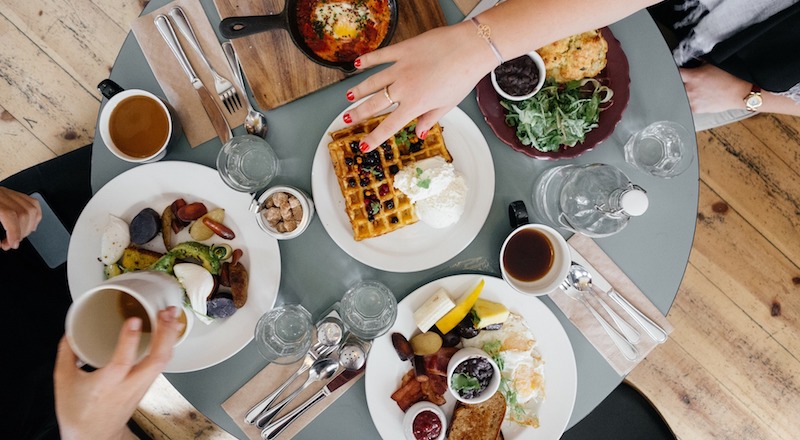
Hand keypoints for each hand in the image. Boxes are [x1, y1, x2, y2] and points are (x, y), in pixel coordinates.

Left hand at [0, 187, 41, 249]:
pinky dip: (35, 217)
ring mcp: (8, 193)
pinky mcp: (13, 194)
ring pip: (32, 208)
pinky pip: (33, 203)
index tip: (13, 244)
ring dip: (30, 226)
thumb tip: (5, 243)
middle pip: (24, 212)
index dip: (15, 231)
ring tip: (20, 236)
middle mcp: (1, 194)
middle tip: (12, 243)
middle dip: (22, 232)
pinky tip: (29, 226)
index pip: (10, 214)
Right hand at [54, 307, 182, 439]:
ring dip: (170, 337)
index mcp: (106, 385)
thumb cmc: (78, 412)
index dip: (129, 340)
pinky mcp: (147, 385)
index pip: (122, 362)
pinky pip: (162, 364)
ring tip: (173, 316)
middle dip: (166, 334)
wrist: (93, 436)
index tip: (134, 320)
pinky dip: (168, 345)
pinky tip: (170, 331)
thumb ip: (67, 353)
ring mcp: (142, 386)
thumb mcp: (63, 381)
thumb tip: (71, 331)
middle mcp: (129, 386)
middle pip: (156, 360)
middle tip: (167, 313)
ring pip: (163, 362)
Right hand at [344, 22, 496, 150]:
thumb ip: (430, 119)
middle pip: (374, 104)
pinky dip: (367, 60)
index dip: (374, 138)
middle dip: (358, 113)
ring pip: (372, 81)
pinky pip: (380, 56)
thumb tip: (419, 133)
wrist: (469, 48)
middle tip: (347, 119)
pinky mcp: (403, 50)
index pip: (389, 126)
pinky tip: (357, 64)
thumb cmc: (463, 77)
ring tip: (348, 97)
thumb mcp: (448, 105)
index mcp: (415, 104)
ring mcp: (400, 68)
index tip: (364, 146)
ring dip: (358, 90)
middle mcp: (403, 88)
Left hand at [679, 64, 751, 113]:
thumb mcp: (713, 65)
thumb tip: (693, 61)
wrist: (739, 93)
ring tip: (694, 91)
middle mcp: (690, 89)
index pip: (675, 72)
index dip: (673, 70)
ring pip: (680, 97)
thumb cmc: (729, 78)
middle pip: (675, 86)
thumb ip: (699, 63)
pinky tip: (697, 98)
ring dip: (684, 93)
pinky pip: (687, 105)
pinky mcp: (696, 109)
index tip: (674, 71)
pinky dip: (690, 102)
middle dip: (679, 83)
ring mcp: (692, 100)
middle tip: (685, 82)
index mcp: (693, 76)